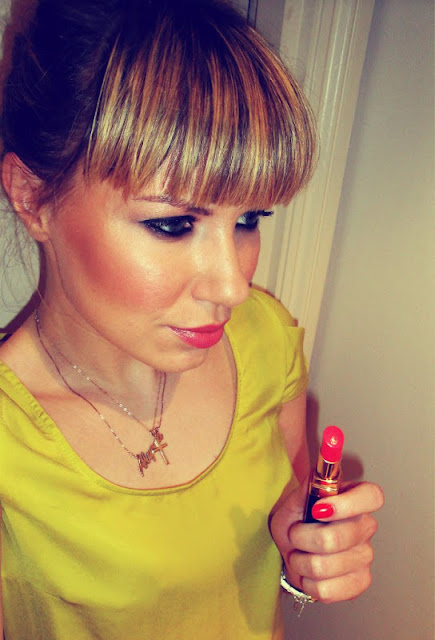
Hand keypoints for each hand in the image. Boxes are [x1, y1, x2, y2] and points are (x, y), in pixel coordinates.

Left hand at [270, 478, 383, 602]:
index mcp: (355, 499)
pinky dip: (307, 582)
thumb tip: (319, 473)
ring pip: (325, 565)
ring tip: (299, 554)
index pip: (372, 496)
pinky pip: (326, 589)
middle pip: (338, 537)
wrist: (292, 551)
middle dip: (302, 537)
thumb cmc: (296, 521)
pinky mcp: (360, 582)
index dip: (347, 504)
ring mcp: (365, 556)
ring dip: (300, 561)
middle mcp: (365, 526)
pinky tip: (309, 573)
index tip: (319, 509)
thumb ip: (308, 488)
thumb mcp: (294, 501)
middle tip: (294, 534)